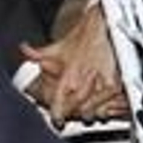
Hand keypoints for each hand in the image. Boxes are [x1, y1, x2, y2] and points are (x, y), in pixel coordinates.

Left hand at [21, 6, 125, 124]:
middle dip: (74, 113)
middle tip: (72, 113)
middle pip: (77, 109)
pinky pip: (111, 103)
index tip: (57, 118)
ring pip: (94, 109)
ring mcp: (101, 84)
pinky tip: (103, 105)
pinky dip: (107, 106)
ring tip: (87, 111)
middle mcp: (84, 82)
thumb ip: (39, 53)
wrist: (107, 24)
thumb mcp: (59, 45)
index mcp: (68, 76)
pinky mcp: (116, 83)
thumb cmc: (86, 33)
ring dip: (90, 112)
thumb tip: (26, 51)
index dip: (57, 114)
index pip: (59, 104)